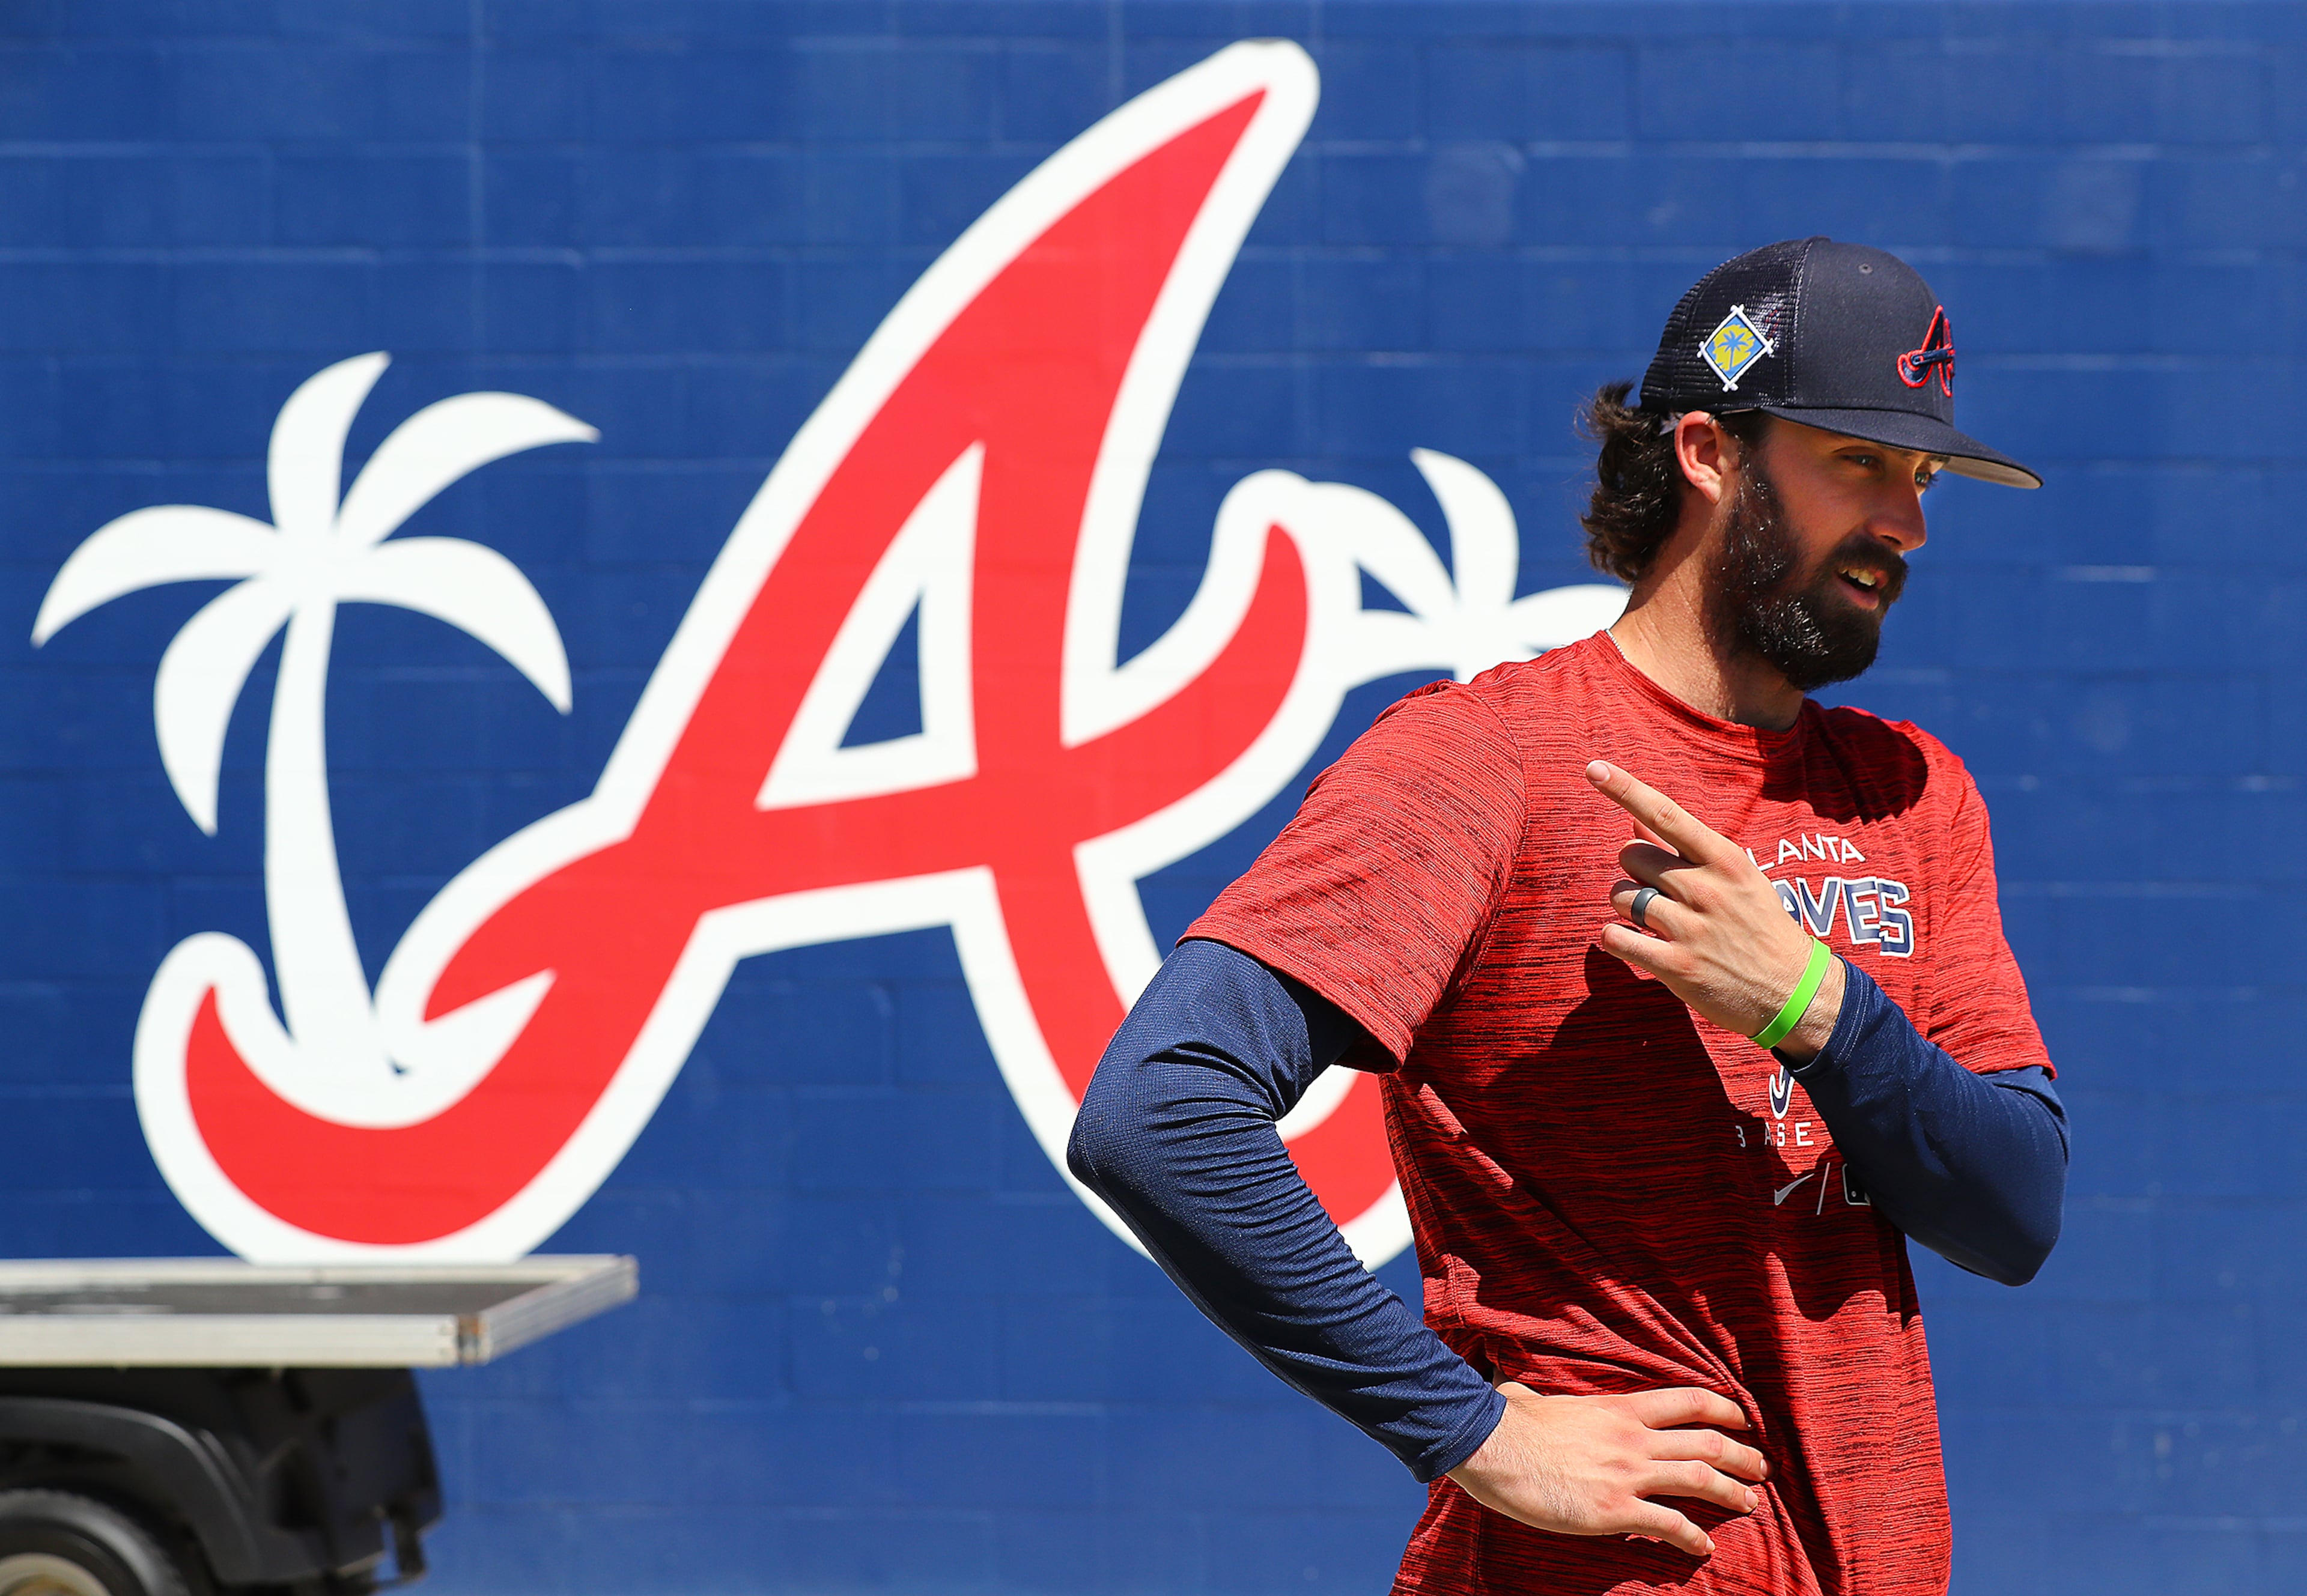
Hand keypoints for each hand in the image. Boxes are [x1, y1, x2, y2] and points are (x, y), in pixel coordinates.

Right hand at [1447, 1382, 1767, 1557]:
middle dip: (1743, 1456)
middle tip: (1761, 1469)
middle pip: (1707, 1441)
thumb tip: (1515, 1389)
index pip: (1688, 1401)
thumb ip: (1540, 1396)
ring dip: (1732, 1492)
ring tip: (1750, 1504)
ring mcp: (1628, 1474)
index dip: (1726, 1409)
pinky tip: (1703, 1547)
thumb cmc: (1507, 1422)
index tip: (1745, 1419)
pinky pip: (1669, 1524)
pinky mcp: (1616, 1510)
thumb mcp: (1534, 1397)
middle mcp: (1633, 1438)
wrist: (1492, 1447)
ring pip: (1699, 1479)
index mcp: (1619, 1408)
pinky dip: (1693, 1537)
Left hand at [1584, 760, 1845, 1060]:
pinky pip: (1615, 937)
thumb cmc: (1757, 925)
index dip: (1625, 789)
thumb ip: (1682, 846)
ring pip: (1620, 896)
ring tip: (1656, 922)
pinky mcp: (1677, 966)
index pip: (1666, 814)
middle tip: (1660, 892)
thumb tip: (1634, 814)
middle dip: (1634, 871)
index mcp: (1724, 860)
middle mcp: (1706, 889)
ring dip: (1626, 907)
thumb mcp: (1733, 876)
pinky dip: (1616, 938)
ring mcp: (1691, 928)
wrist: (1793, 991)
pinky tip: (1635, 943)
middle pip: (1631, 856)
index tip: (1593, 768)